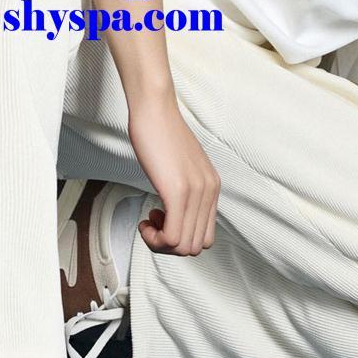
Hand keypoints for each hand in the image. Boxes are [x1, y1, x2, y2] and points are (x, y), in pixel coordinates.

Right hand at [127, 91, 220, 256]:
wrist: (154, 110)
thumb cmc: (161, 135)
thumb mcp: (182, 167)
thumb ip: (187, 189)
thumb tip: (175, 211)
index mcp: (213, 188)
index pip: (206, 237)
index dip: (181, 238)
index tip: (162, 220)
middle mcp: (210, 193)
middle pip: (196, 247)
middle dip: (170, 246)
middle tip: (152, 224)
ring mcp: (196, 193)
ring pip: (184, 248)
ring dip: (160, 243)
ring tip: (148, 221)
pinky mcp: (178, 192)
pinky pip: (172, 237)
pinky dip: (155, 238)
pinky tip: (145, 220)